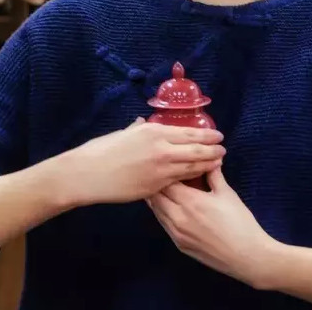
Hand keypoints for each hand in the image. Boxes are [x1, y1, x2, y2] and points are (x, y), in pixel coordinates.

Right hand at [54, 118, 225, 206]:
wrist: (88, 174)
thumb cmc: (102, 149)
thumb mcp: (124, 133)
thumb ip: (138, 129)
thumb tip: (143, 123)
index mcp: (155, 132)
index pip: (189, 133)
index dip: (207, 135)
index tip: (219, 135)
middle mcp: (162, 150)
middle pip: (196, 150)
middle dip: (213, 151)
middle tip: (223, 151)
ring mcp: (160, 171)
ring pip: (191, 167)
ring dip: (206, 165)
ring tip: (217, 163)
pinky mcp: (155, 188)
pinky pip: (178, 182)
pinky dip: (190, 178)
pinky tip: (197, 178)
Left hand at [147, 168, 272, 287]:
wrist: (246, 256)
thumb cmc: (239, 222)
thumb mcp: (226, 193)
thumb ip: (213, 174)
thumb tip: (209, 158)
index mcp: (190, 201)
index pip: (165, 181)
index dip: (166, 171)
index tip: (170, 164)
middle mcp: (178, 217)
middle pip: (156, 196)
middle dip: (158, 184)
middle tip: (164, 174)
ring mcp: (176, 233)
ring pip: (156, 211)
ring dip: (158, 198)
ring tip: (164, 187)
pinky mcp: (179, 245)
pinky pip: (163, 224)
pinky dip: (163, 212)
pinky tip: (170, 205)